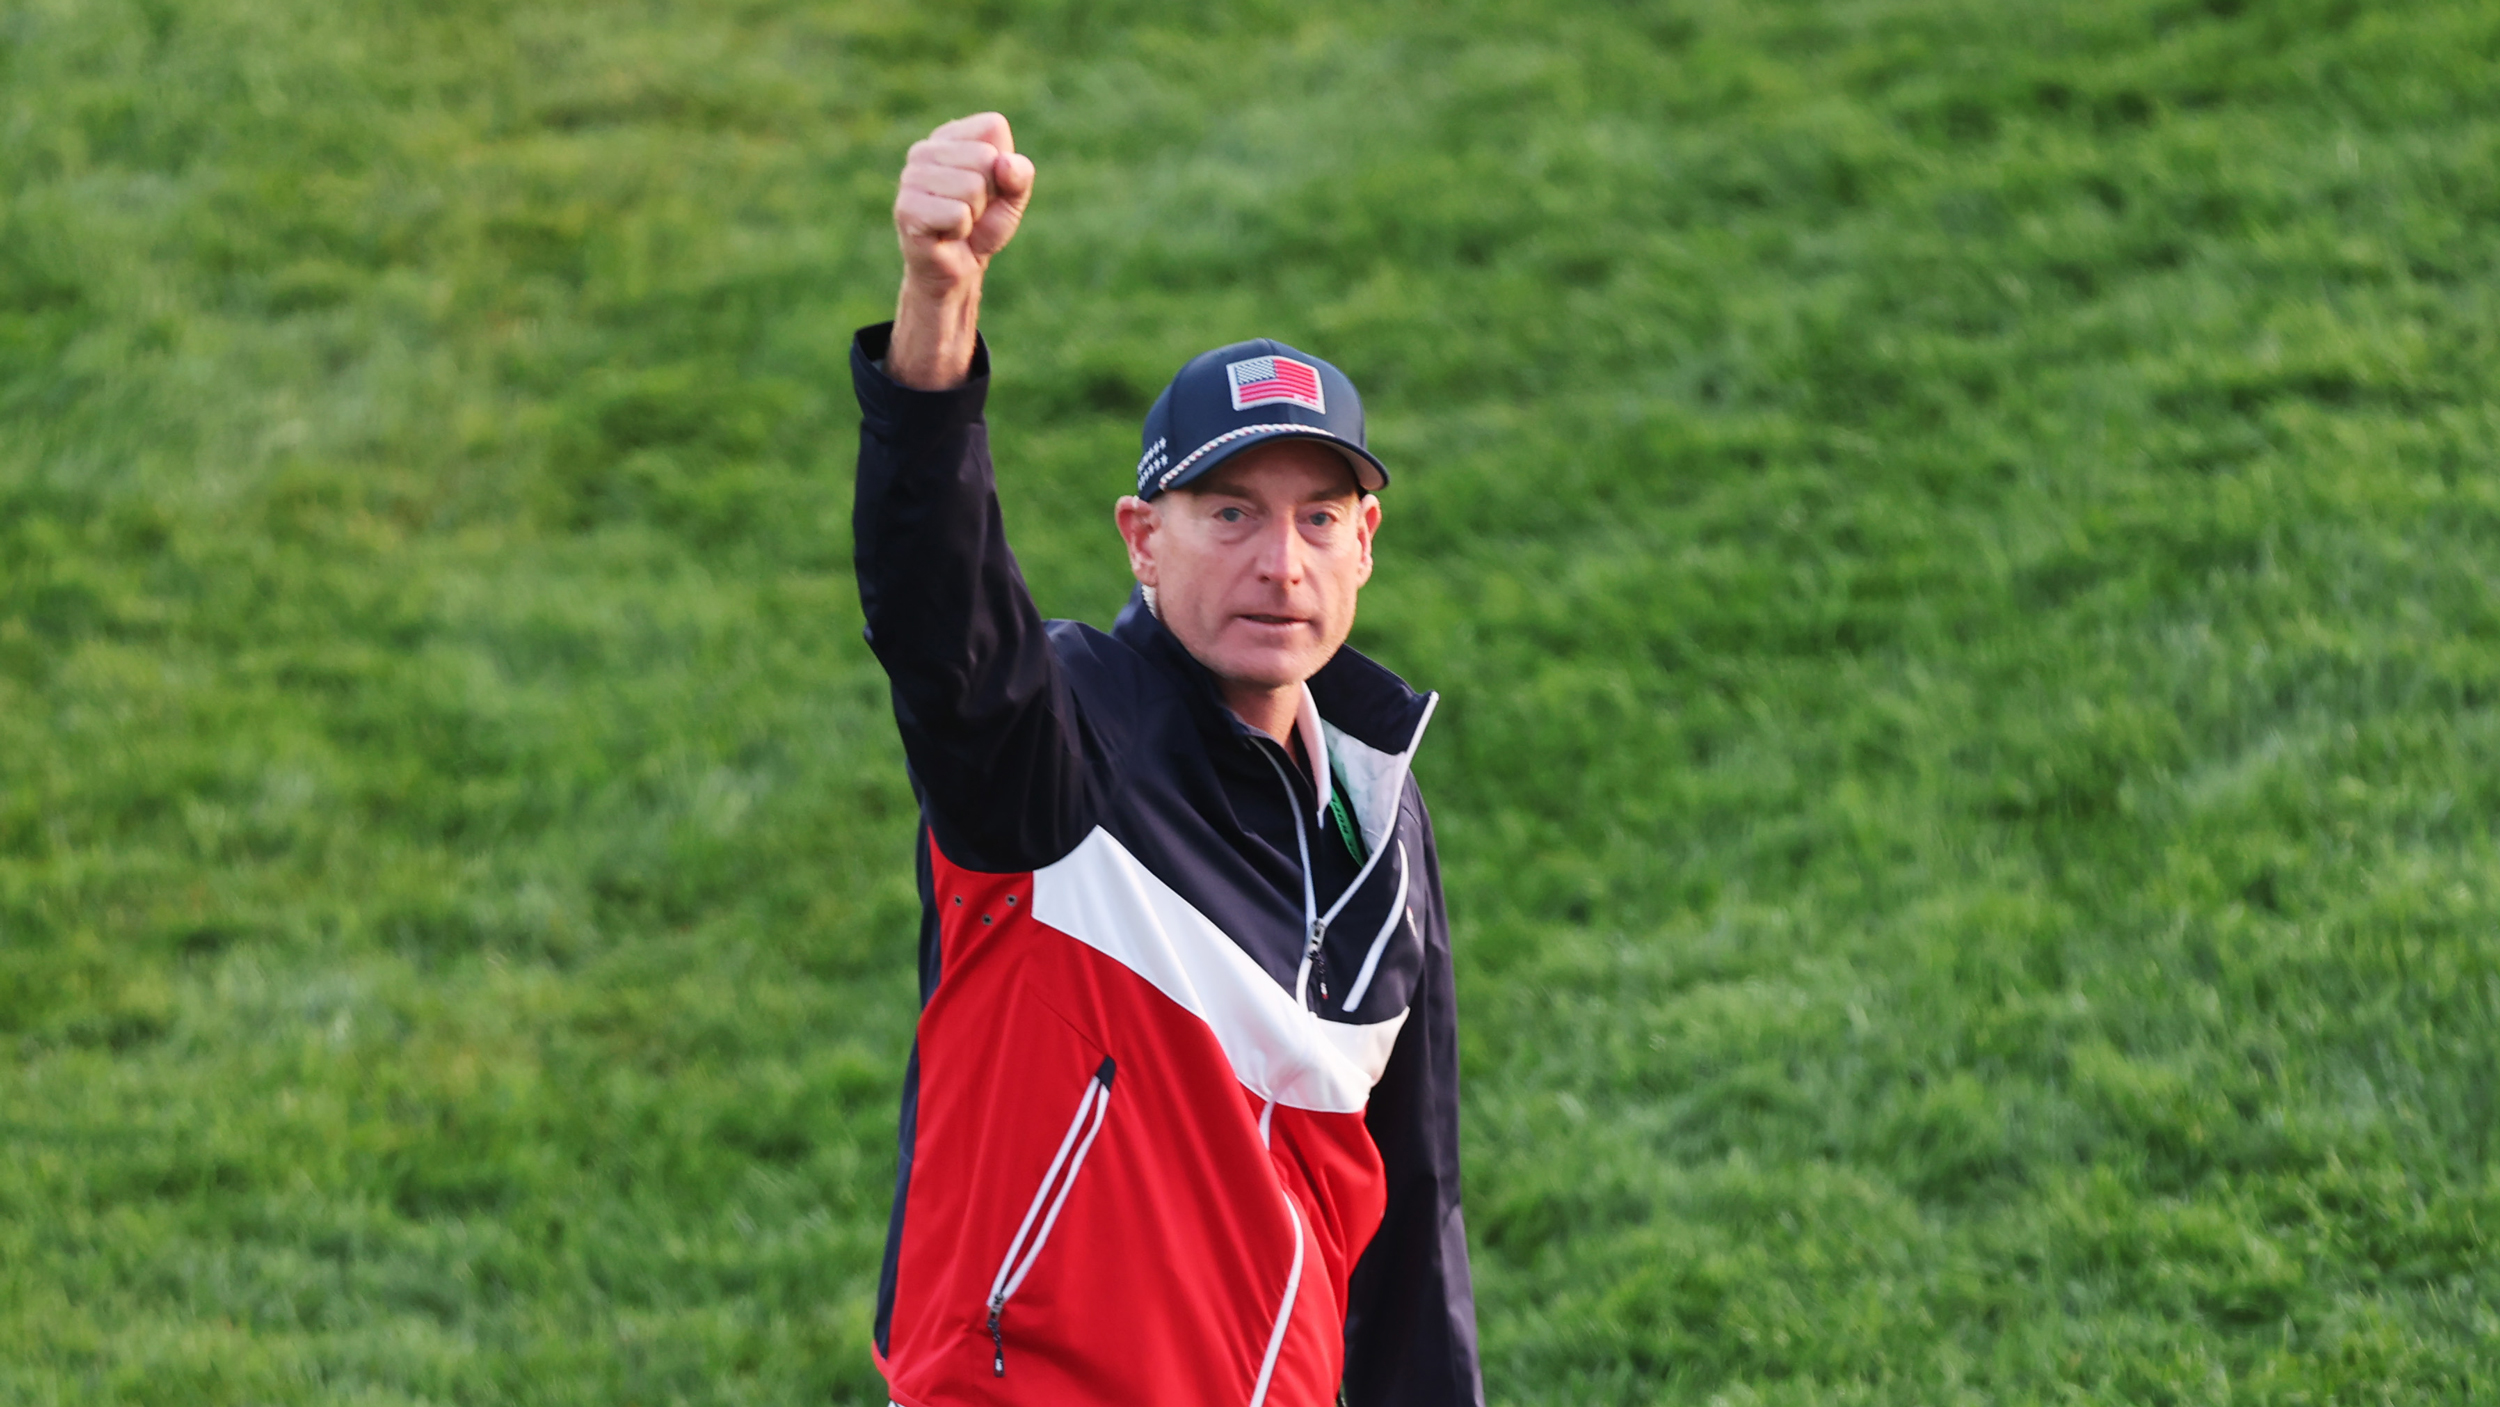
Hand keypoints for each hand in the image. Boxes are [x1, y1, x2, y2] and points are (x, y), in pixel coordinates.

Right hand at [888, 112, 1033, 388]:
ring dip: (974, 216)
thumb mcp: (1012, 198)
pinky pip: (958, 215)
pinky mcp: (906, 209)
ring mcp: (910, 178)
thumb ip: (1019, 175)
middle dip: (989, 194)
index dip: (1002, 163)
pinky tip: (946, 235)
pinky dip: (961, 231)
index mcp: (949, 136)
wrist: (957, 269)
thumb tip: (1003, 163)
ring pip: (972, 187)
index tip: (988, 188)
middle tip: (972, 211)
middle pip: (984, 158)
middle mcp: (924, 150)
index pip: (993, 127)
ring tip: (958, 223)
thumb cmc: (982, 227)